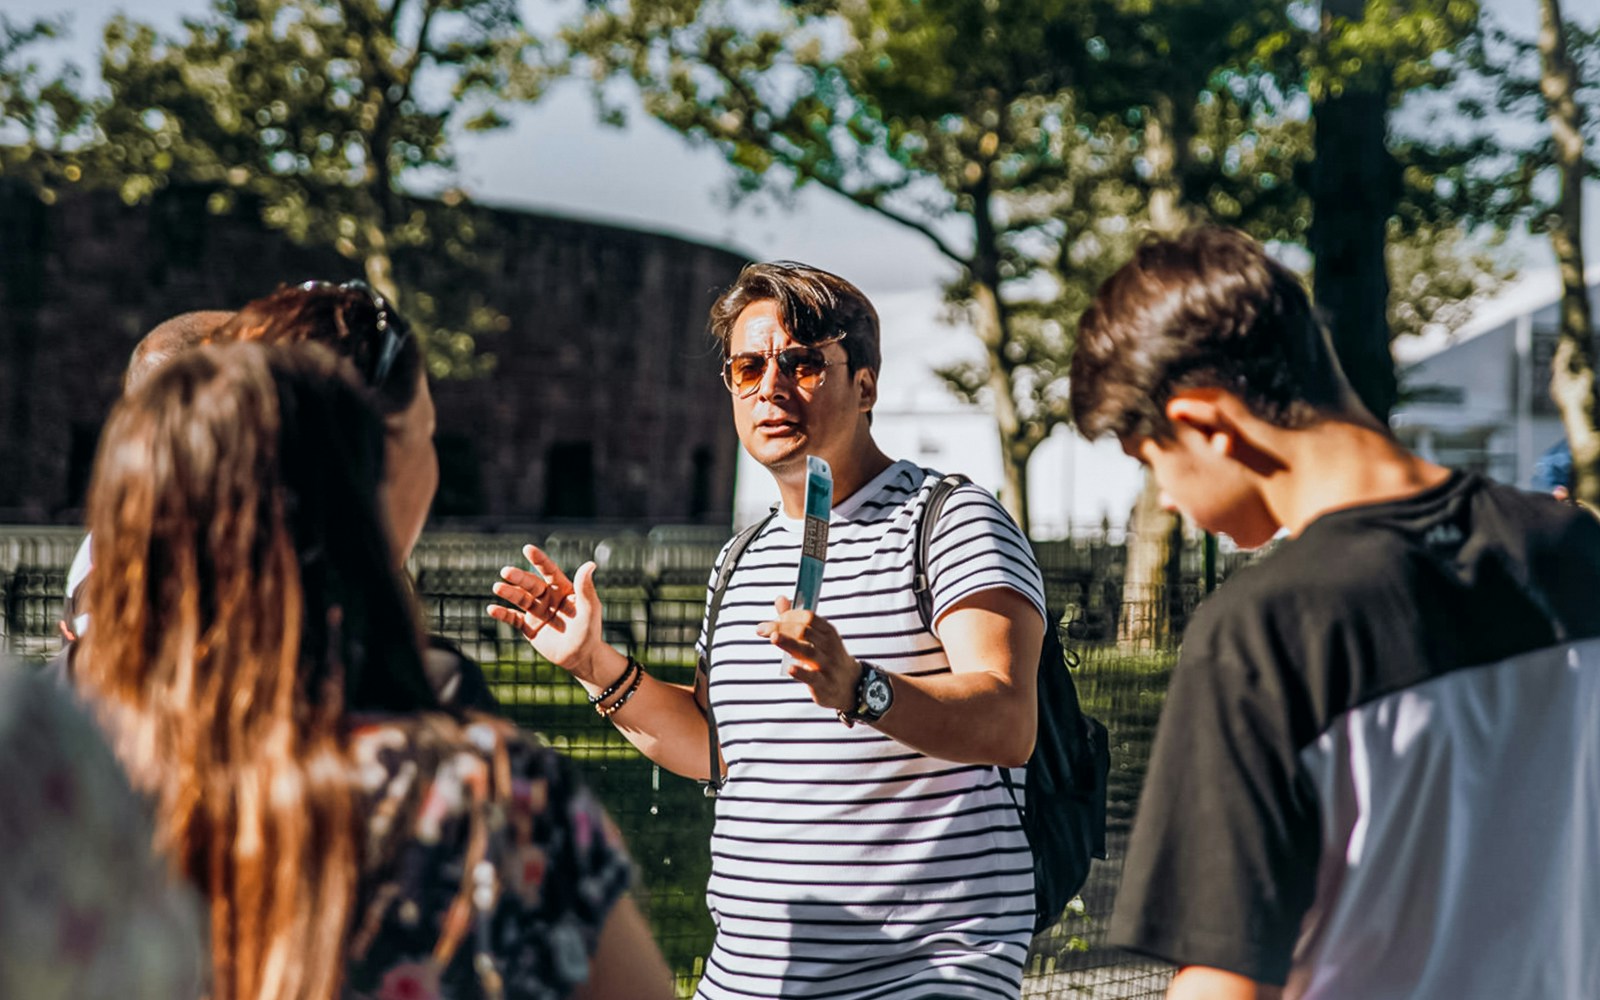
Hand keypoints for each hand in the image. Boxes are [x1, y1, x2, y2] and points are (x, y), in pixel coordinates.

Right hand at [487, 545, 604, 679]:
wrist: (581, 657)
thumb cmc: (589, 631)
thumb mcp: (589, 609)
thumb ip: (586, 588)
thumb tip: (590, 563)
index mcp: (563, 589)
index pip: (549, 571)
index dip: (539, 560)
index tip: (527, 549)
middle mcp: (548, 597)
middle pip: (531, 584)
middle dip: (519, 577)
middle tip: (506, 571)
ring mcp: (537, 612)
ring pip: (520, 599)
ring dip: (509, 592)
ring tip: (497, 587)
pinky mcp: (529, 627)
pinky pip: (513, 618)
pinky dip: (502, 614)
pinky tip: (491, 609)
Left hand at [757, 596, 862, 713]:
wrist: (850, 684)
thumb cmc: (827, 656)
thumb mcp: (817, 636)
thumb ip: (795, 618)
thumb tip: (780, 598)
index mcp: (828, 631)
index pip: (808, 617)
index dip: (788, 615)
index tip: (772, 621)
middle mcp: (829, 646)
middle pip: (804, 631)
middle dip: (781, 627)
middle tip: (761, 629)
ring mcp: (827, 665)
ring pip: (808, 651)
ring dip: (789, 643)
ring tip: (773, 637)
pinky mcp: (824, 684)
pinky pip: (812, 677)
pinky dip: (801, 672)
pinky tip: (789, 667)